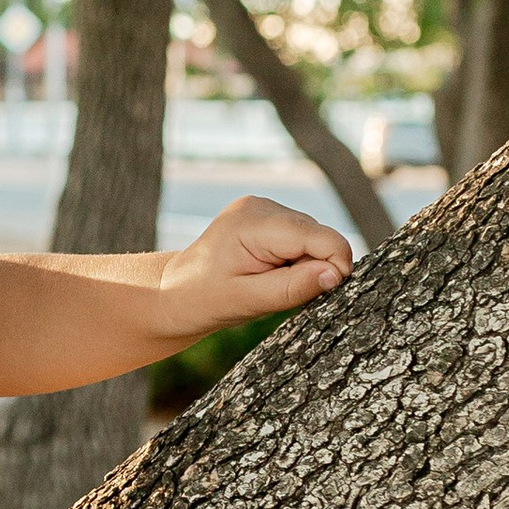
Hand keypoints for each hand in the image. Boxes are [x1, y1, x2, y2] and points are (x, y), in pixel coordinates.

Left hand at [157, 195, 351, 339]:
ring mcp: (264, 208)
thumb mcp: (248, 302)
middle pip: (321, 238)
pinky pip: (301, 238)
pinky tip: (267, 271)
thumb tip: (336, 274)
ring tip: (267, 281)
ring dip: (303, 266)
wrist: (172, 292)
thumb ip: (293, 287)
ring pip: (314, 238)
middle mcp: (262, 206)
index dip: (333, 269)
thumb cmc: (203, 300)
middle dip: (312, 269)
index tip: (314, 294)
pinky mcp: (267, 216)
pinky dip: (294, 260)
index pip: (323, 238)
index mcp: (254, 223)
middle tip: (276, 291)